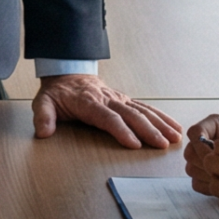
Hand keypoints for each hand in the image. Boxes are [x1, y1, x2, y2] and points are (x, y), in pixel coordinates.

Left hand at [31, 73, 181, 148]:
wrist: (67, 74)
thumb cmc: (57, 93)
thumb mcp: (43, 102)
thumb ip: (43, 117)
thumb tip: (43, 133)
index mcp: (89, 102)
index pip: (108, 117)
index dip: (121, 130)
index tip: (134, 143)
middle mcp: (108, 99)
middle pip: (131, 115)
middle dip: (148, 130)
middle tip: (162, 145)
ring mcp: (119, 99)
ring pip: (143, 111)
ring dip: (160, 124)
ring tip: (175, 138)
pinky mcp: (126, 100)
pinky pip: (146, 108)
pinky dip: (161, 117)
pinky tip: (174, 127)